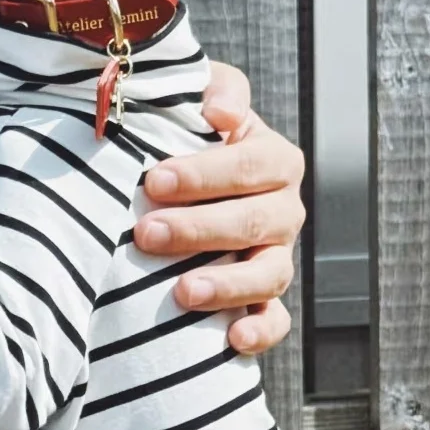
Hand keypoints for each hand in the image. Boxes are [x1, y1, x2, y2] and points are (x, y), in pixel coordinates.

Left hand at [135, 61, 304, 355]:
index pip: (249, 167)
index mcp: (274, 160)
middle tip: (145, 233)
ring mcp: (276, 258)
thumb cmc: (186, 138)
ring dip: (227, 285)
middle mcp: (283, 210)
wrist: (179, 189)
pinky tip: (233, 339)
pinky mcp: (263, 301)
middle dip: (198, 230)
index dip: (204, 175)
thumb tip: (219, 111)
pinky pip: (274, 322)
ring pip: (268, 275)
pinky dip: (260, 332)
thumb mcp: (200, 101)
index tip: (154, 181)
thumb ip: (218, 91)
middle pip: (254, 222)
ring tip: (182, 292)